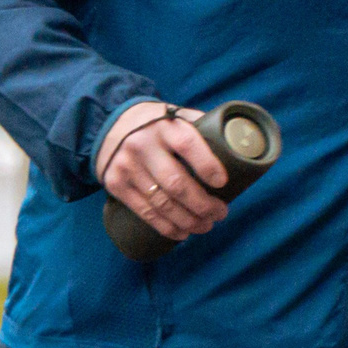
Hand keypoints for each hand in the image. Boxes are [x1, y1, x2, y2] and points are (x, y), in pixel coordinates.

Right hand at [96, 101, 229, 242]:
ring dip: (188, 220)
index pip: (188, 144)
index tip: (222, 183)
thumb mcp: (175, 115)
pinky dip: (166, 227)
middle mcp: (143, 145)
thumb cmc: (156, 124)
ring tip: (206, 226)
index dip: (207, 166)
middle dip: (203, 205)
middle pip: (176, 182)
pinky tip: (183, 232)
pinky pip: (144, 211)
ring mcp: (127, 166)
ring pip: (162, 202)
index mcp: (164, 126)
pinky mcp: (115, 183)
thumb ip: (200, 127)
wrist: (109, 123)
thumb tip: (237, 143)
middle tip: (220, 213)